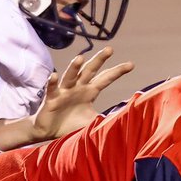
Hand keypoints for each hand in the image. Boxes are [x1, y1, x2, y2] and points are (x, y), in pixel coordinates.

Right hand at [0, 47, 133, 149]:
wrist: (49, 131)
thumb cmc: (71, 123)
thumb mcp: (92, 121)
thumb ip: (105, 119)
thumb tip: (124, 121)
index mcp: (89, 91)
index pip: (105, 79)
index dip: (117, 71)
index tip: (131, 64)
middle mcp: (78, 87)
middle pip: (90, 71)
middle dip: (99, 60)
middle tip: (110, 49)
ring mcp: (64, 91)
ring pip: (70, 76)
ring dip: (74, 68)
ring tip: (80, 58)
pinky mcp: (51, 99)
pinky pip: (51, 89)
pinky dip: (52, 82)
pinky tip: (54, 76)